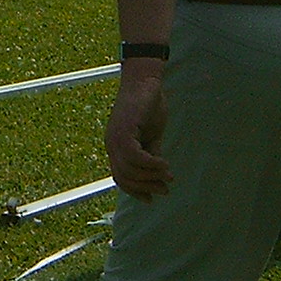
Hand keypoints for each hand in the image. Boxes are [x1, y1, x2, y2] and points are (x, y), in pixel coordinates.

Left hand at [104, 71, 171, 198]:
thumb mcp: (152, 136)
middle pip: (125, 177)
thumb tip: (159, 176)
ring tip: (168, 176)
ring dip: (151, 177)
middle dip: (146, 187)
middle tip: (165, 189)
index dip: (135, 191)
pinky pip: (135, 156)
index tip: (151, 199)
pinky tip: (164, 164)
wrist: (145, 81)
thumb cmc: (149, 106)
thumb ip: (152, 154)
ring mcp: (115, 138)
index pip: (120, 178)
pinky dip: (151, 164)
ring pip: (130, 170)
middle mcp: (111, 145)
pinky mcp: (124, 130)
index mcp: (116, 147)